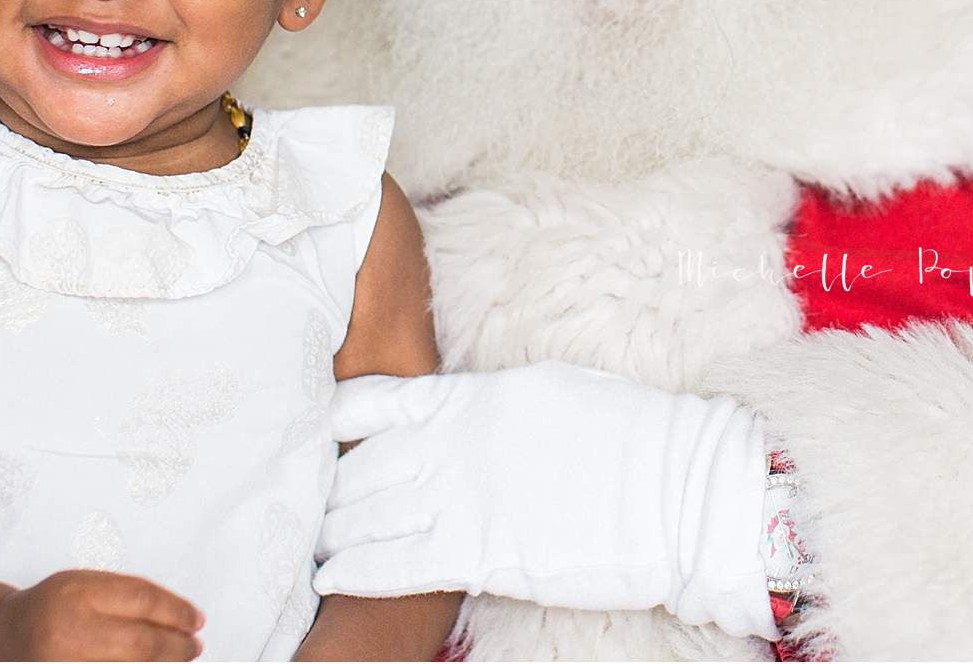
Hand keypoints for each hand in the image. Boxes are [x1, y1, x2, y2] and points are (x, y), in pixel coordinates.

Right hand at [0, 570, 203, 660]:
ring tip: (178, 659)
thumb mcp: (83, 584)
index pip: (142, 600)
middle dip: (175, 646)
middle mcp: (67, 630)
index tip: (196, 620)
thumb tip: (178, 615)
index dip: (176, 611)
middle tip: (194, 647)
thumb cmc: (51, 607)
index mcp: (76, 592)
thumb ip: (126, 596)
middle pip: (140, 641)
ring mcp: (61, 663)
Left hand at [315, 362, 775, 638]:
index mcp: (469, 399)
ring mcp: (462, 500)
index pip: (371, 403)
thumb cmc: (625, 434)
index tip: (311, 435)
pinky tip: (328, 579)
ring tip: (306, 547)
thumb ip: (486, 405)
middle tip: (296, 503)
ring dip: (328, 534)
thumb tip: (453, 414)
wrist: (676, 490)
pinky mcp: (478, 555)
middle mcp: (453, 445)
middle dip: (321, 488)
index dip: (332, 422)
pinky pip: (393, 565)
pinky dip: (353, 572)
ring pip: (363, 517)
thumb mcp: (546, 391)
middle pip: (357, 466)